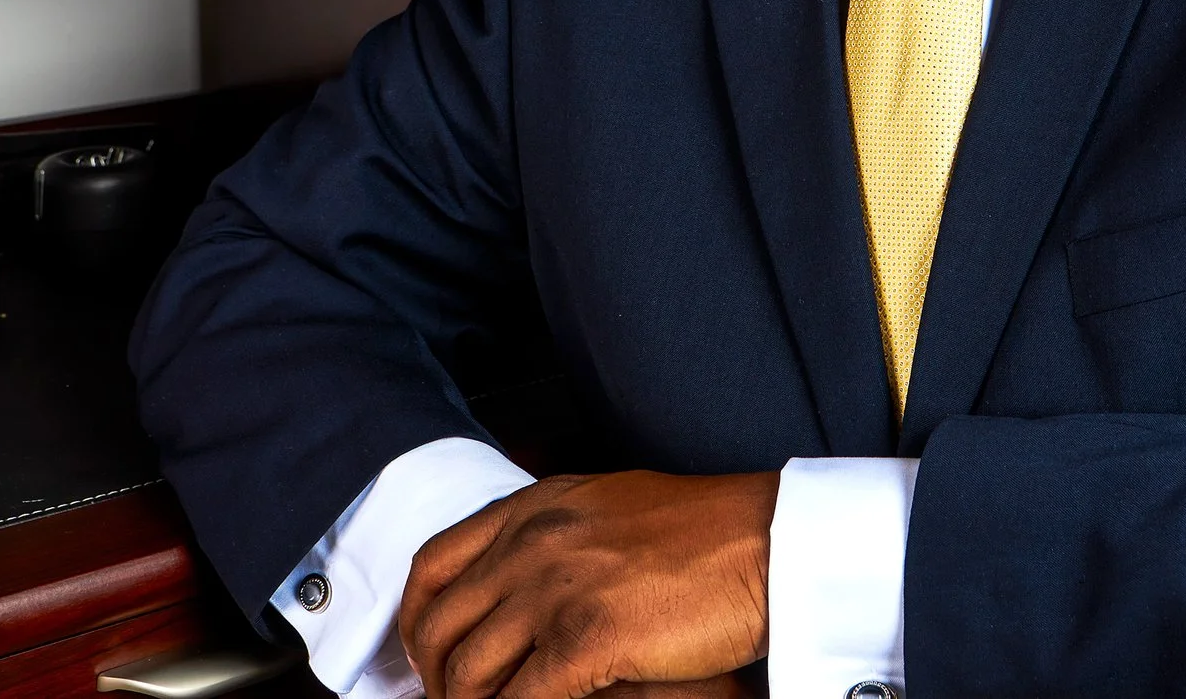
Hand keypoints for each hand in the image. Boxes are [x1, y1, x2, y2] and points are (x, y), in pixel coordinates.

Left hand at [399, 470, 777, 698]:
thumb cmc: (708, 529)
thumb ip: (556, 534)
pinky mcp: (587, 639)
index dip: (417, 621)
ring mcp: (557, 590)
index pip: (434, 564)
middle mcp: (534, 542)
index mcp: (536, 506)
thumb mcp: (609, 506)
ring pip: (469, 671)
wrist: (768, 541)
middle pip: (439, 625)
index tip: (425, 655)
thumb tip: (519, 579)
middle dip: (436, 679)